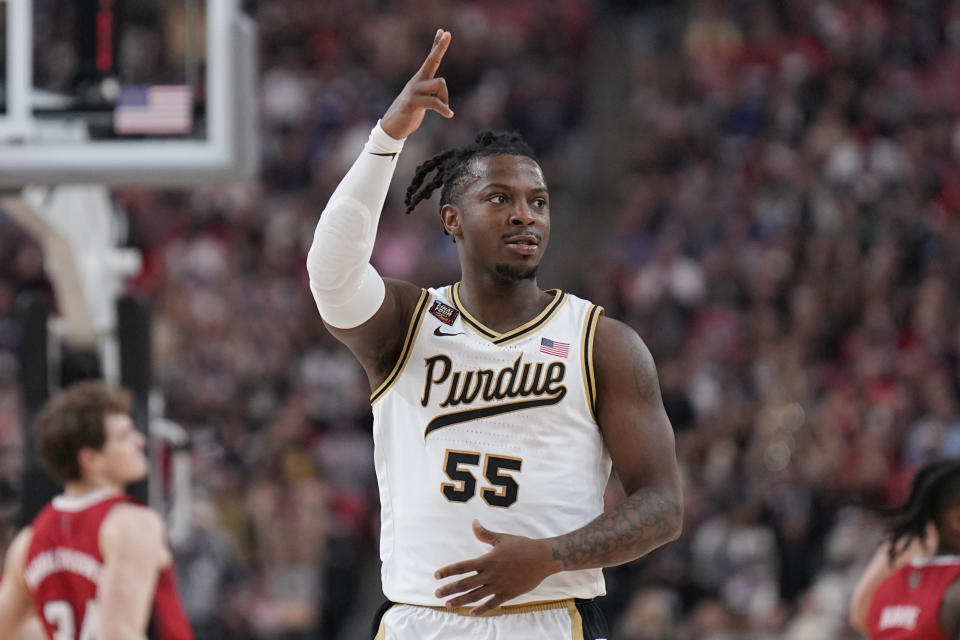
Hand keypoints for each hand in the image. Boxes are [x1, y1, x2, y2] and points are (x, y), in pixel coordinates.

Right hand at [380, 29, 453, 139]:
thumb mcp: (422, 100)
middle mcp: (417, 81)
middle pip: (432, 60)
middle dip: (440, 47)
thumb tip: (441, 87)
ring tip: (445, 110)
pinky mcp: (412, 103)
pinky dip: (444, 109)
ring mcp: (414, 91)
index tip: (444, 31)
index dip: (437, 45)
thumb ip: (430, 92)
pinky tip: (449, 115)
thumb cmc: (409, 112)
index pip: (430, 59)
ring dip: (445, 98)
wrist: (393, 127)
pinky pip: (434, 102)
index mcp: (420, 80)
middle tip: (448, 33)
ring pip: (440, 83)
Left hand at [434, 519, 559, 615]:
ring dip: (461, 601)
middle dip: (449, 589)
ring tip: (449, 605)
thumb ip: (485, 534)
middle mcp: (491, 574)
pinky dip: (481, 610)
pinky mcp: (508, 593)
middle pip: (465, 584)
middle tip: (437, 594)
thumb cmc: (522, 546)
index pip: (462, 566)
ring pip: (475, 596)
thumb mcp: (502, 538)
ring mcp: (499, 585)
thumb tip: (474, 522)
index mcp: (487, 560)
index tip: (436, 575)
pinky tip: (471, 613)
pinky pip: (492, 604)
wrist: (543, 558)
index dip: (448, 571)